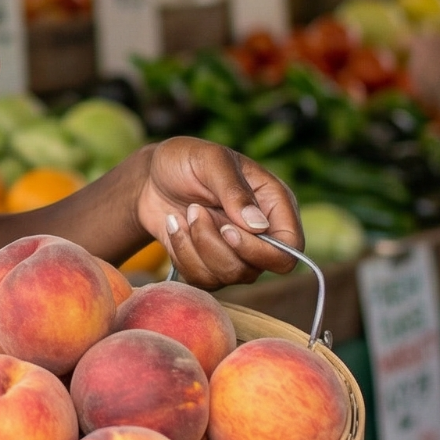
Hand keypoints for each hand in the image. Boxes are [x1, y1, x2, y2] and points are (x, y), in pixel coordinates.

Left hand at [135, 137, 300, 288]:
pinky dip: (181, 253)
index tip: (227, 230)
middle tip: (194, 209)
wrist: (150, 177)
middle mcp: (261, 233)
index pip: (289, 249)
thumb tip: (258, 226)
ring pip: (227, 277)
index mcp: (274, 204)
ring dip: (195, 246)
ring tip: (185, 213)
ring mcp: (235, 252)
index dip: (261, 250)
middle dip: (216, 245)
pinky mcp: (210, 264)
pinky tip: (174, 226)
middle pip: (254, 269)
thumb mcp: (210, 160)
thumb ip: (234, 190)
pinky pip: (201, 279)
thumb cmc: (185, 160)